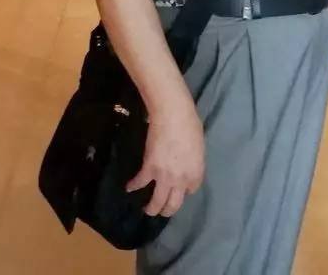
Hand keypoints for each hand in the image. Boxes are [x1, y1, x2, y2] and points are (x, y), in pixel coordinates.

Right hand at [126, 102, 204, 217]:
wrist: (173, 116)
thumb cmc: (190, 126)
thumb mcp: (199, 147)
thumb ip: (193, 161)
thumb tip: (187, 164)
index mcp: (196, 174)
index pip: (191, 191)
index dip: (184, 190)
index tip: (180, 188)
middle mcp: (181, 181)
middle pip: (174, 204)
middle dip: (168, 210)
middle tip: (163, 212)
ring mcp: (164, 177)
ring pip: (157, 201)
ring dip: (151, 209)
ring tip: (147, 211)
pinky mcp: (149, 169)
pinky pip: (140, 182)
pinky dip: (133, 186)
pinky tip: (129, 188)